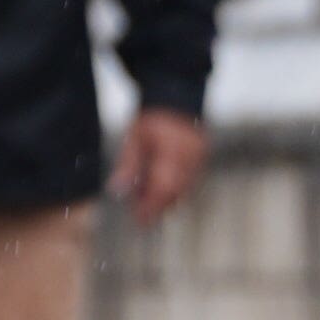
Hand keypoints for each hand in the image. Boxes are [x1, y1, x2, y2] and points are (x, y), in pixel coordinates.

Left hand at [112, 107, 208, 222]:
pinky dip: (175, 190)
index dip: (152, 206)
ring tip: (145, 201)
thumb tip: (117, 190)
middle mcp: (190, 159)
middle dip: (158, 207)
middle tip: (140, 216)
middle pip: (176, 193)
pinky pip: (190, 182)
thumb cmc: (152, 118)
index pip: (164, 187)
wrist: (176, 99)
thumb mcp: (134, 138)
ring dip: (166, 200)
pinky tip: (158, 189)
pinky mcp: (202, 160)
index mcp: (172, 152)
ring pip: (184, 190)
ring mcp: (199, 160)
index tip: (139, 220)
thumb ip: (127, 164)